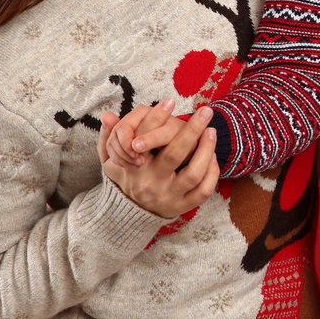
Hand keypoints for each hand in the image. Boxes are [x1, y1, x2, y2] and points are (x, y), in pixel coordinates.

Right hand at [100, 103, 218, 218]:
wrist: (129, 217)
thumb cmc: (127, 178)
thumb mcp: (112, 161)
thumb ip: (109, 138)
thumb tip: (106, 116)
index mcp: (134, 168)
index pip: (144, 140)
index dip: (156, 118)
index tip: (170, 101)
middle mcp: (151, 183)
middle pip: (174, 154)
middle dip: (192, 130)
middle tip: (205, 111)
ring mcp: (168, 197)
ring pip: (193, 173)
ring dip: (206, 150)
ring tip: (211, 131)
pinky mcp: (183, 207)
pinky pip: (203, 191)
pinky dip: (212, 173)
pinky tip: (213, 157)